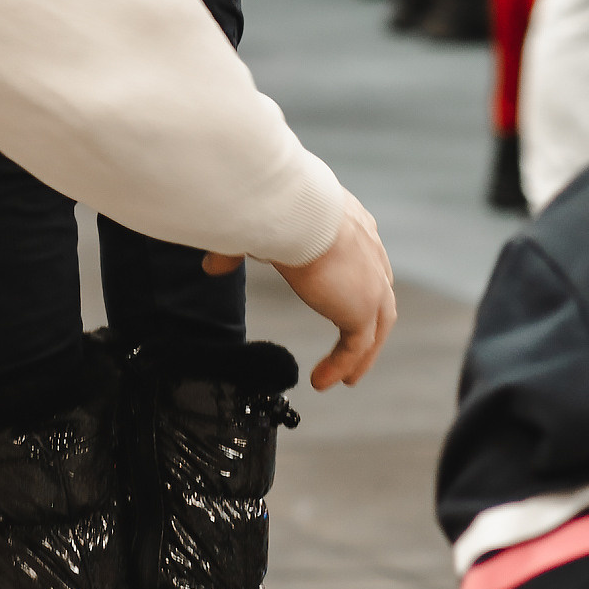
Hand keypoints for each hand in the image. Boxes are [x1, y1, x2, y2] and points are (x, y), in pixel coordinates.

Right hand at [203, 195, 396, 392]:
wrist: (297, 210)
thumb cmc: (277, 207)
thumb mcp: (257, 229)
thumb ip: (235, 251)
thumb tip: (212, 267)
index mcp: (351, 224)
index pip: (361, 259)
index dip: (355, 282)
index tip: (343, 299)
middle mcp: (369, 252)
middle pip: (377, 294)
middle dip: (368, 321)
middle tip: (356, 346)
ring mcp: (372, 283)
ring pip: (375, 326)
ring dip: (362, 354)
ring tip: (348, 377)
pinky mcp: (363, 309)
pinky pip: (356, 347)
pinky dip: (341, 366)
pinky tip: (321, 382)